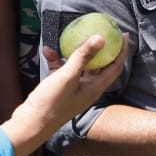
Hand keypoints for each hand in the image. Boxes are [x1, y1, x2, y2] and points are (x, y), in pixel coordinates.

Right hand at [2, 35, 124, 155]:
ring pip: (80, 66)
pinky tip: (48, 51)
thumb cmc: (52, 102)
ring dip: (76, 52)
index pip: (115, 67)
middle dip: (103, 49)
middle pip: (100, 65)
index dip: (121, 51)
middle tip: (104, 32)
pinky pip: (62, 70)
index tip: (124, 35)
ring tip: (77, 36)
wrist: (31, 123)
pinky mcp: (60, 88)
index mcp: (95, 88)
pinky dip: (57, 60)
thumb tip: (101, 37)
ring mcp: (73, 89)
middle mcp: (87, 88)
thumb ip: (83, 56)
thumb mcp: (68, 76)